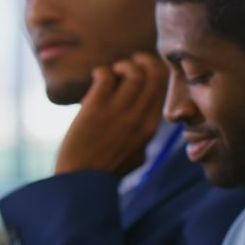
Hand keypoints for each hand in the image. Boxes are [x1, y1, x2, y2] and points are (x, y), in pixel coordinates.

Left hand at [54, 52, 167, 176]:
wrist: (81, 182)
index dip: (156, 72)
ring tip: (113, 71)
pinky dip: (102, 71)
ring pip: (134, 73)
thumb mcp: (138, 156)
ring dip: (124, 65)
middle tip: (131, 62)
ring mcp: (118, 113)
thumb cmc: (106, 171)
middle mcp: (139, 119)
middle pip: (154, 76)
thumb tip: (146, 124)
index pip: (164, 89)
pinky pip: (105, 76)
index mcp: (150, 128)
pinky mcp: (96, 109)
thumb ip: (144, 138)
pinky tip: (95, 78)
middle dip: (145, 61)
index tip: (143, 69)